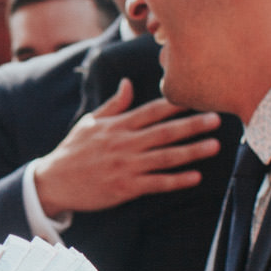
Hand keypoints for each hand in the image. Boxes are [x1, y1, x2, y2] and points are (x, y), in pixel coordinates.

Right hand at [30, 81, 225, 217]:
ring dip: (192, 152)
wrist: (53, 182)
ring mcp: (126, 166)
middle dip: (192, 125)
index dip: (176, 104)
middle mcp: (125, 144)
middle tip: (217, 119)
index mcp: (117, 126)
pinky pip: (156, 183)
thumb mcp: (90, 122)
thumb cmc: (73, 150)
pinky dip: (176, 180)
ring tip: (214, 146)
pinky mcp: (126, 188)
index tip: (197, 96)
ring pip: (165, 157)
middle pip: (165, 132)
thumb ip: (114, 105)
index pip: (152, 111)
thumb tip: (129, 83)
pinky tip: (195, 177)